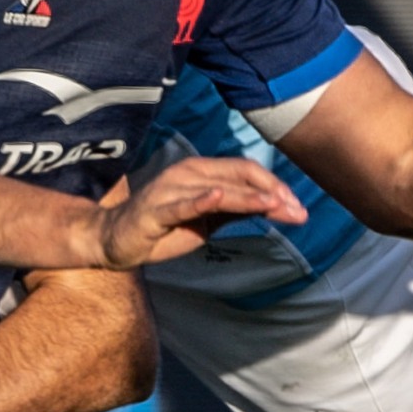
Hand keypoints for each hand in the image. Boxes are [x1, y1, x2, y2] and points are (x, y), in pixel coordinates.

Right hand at [92, 156, 305, 268]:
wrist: (116, 241)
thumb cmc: (163, 229)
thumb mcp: (207, 221)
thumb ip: (235, 210)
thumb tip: (274, 206)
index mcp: (201, 171)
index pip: (244, 170)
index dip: (273, 184)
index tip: (296, 205)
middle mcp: (187, 173)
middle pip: (237, 177)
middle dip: (270, 193)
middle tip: (296, 211)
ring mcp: (169, 190)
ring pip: (216, 190)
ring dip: (248, 197)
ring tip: (274, 204)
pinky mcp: (154, 210)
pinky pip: (181, 204)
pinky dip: (201, 200)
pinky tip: (218, 197)